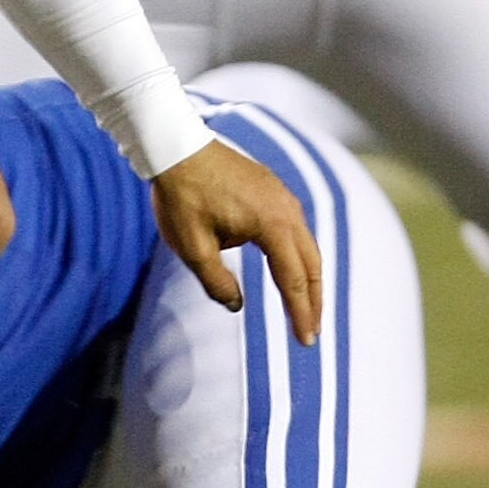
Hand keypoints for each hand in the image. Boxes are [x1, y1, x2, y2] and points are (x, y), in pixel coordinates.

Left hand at [151, 141, 322, 338]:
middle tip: (312, 332)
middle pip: (311, 264)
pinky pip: (295, 229)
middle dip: (313, 301)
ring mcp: (283, 196)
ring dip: (308, 278)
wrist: (175, 147)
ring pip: (307, 245)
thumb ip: (217, 282)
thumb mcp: (193, 249)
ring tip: (306, 307)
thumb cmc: (182, 197)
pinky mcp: (273, 189)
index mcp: (272, 225)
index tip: (305, 340)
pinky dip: (299, 255)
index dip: (300, 313)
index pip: (293, 279)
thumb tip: (237, 305)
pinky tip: (291, 269)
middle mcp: (286, 209)